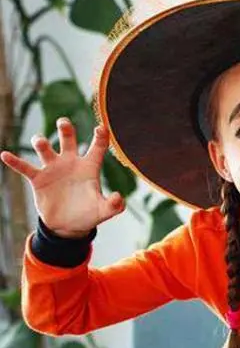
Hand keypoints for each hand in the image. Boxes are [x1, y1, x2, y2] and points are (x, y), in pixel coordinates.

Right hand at [0, 119, 124, 237]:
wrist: (68, 225)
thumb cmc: (88, 214)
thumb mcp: (103, 211)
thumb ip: (113, 205)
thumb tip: (119, 198)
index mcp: (89, 167)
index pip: (97, 147)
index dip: (100, 137)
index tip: (102, 128)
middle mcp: (70, 163)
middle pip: (68, 140)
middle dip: (65, 129)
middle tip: (63, 122)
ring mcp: (53, 169)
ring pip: (45, 149)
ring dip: (41, 144)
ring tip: (40, 142)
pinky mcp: (38, 179)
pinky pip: (25, 167)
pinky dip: (15, 162)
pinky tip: (5, 155)